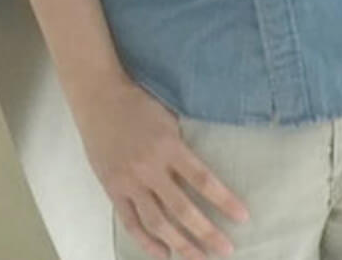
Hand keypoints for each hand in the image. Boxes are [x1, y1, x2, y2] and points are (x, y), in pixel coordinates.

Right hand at [72, 74, 245, 258]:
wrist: (98, 97)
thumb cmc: (140, 104)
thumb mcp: (170, 119)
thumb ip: (183, 148)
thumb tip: (205, 175)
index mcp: (169, 146)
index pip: (203, 180)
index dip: (224, 201)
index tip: (243, 217)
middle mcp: (149, 168)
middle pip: (182, 209)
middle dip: (206, 232)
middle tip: (226, 250)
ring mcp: (129, 182)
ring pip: (157, 222)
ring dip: (180, 244)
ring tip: (200, 258)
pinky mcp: (113, 190)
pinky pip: (131, 222)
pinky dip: (147, 241)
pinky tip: (164, 254)